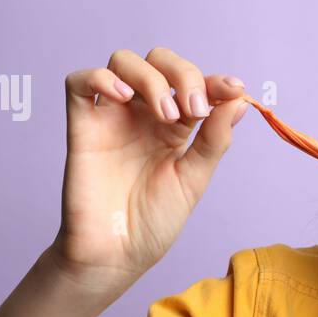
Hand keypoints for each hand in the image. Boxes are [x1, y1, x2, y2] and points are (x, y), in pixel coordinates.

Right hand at [50, 46, 249, 289]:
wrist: (117, 255)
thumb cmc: (153, 223)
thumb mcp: (194, 180)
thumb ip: (213, 140)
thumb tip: (238, 101)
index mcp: (174, 126)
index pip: (193, 84)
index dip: (214, 80)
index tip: (234, 88)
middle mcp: (142, 115)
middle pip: (158, 61)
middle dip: (183, 74)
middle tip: (195, 109)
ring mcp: (112, 117)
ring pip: (123, 62)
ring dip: (151, 77)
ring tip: (167, 116)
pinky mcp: (82, 126)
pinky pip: (79, 82)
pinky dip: (100, 77)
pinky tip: (122, 97)